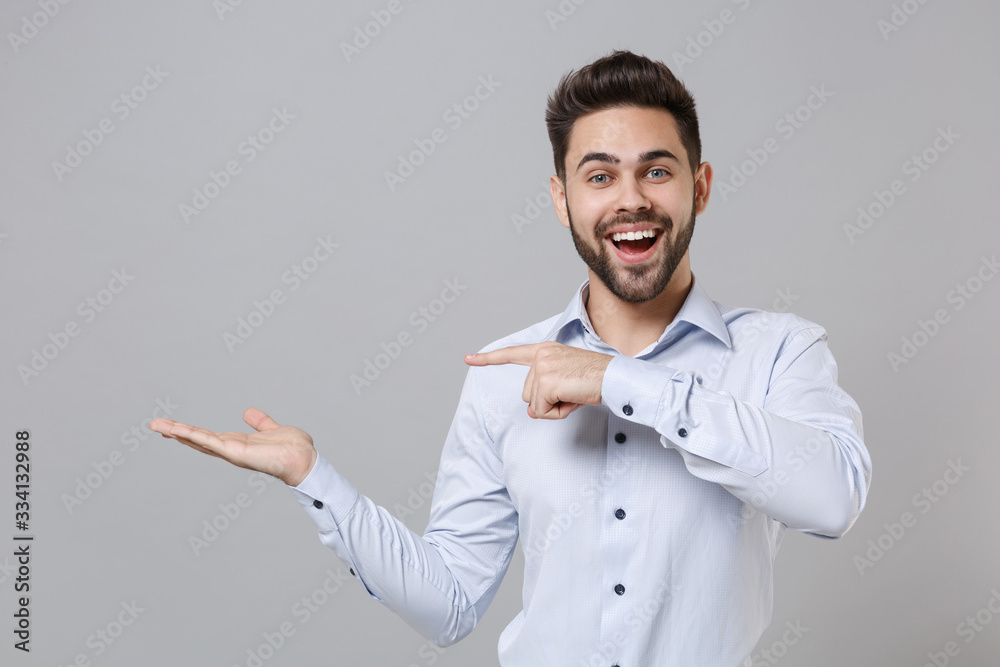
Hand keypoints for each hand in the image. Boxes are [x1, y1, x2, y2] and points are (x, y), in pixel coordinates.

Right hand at [149, 408, 317, 485]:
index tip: (172, 426)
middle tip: (155, 424)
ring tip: (157, 425)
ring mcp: (232, 452)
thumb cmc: (293, 448)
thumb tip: (248, 412)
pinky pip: (210, 441)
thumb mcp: (272, 429)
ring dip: (178, 432)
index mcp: (238, 443)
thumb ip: (260, 422)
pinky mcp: (236, 452)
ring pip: (199, 440)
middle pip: (197, 440)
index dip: (190, 432)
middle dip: (176, 432)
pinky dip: (193, 436)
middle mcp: (231, 449)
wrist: (304, 458)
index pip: (208, 437)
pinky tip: (178, 430)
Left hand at [465, 342, 612, 418]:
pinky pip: (542, 411)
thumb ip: (543, 393)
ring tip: (574, 394)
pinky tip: (573, 399)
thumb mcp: (564, 383)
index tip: (468, 358)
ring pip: (534, 405)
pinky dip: (558, 413)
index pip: (511, 354)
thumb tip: (531, 412)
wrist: (613, 378)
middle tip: (572, 391)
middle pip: (527, 394)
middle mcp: (540, 355)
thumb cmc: (594, 380)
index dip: (488, 359)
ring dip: (554, 407)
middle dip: (548, 400)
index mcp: (544, 350)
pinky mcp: (546, 382)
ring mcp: (541, 368)